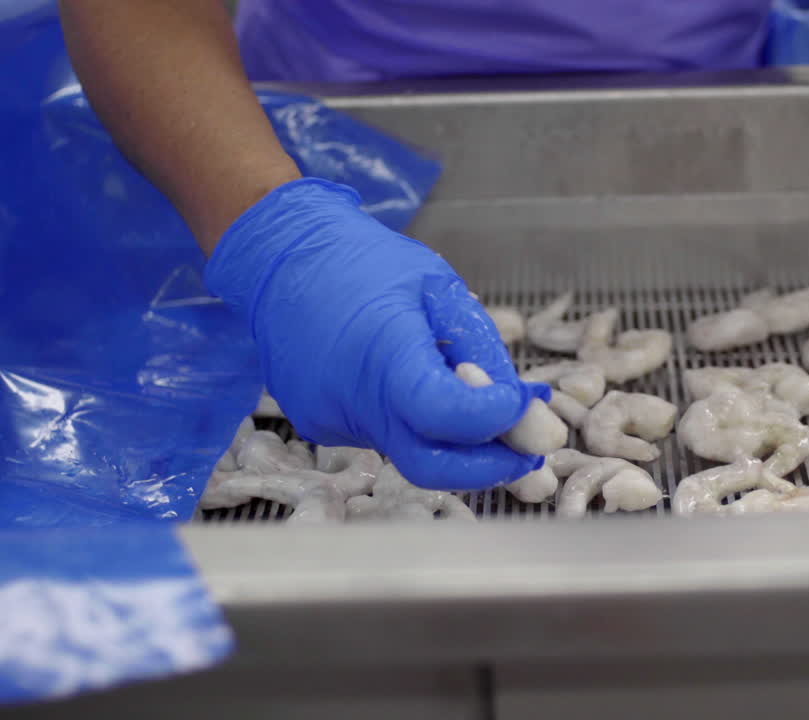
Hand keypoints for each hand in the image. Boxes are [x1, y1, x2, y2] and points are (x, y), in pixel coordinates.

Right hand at [205, 178, 544, 488]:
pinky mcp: (317, 425)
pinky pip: (380, 437)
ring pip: (407, 451)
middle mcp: (349, 397)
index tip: (523, 405)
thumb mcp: (440, 288)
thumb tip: (523, 408)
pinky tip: (408, 382)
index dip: (495, 421)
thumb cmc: (368, 262)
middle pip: (429, 467)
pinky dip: (411, 424)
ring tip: (468, 397)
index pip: (445, 416)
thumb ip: (481, 351)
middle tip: (527, 453)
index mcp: (383, 350)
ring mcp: (327, 418)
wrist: (281, 257)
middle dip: (488, 468)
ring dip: (449, 439)